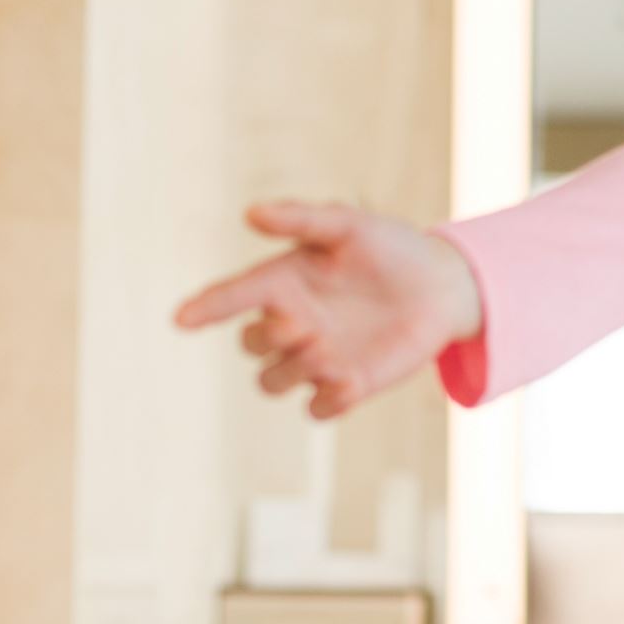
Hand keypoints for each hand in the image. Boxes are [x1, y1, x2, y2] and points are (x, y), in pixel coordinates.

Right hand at [172, 199, 483, 420]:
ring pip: (271, 382)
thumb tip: (250, 213)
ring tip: (329, 352)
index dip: (204, 308)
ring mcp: (316, 358)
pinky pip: (317, 410)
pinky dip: (326, 402)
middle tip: (302, 324)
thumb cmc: (391, 247)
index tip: (181, 319)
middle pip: (249, 346)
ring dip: (292, 371)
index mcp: (282, 282)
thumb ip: (301, 219)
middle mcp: (291, 323)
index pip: (231, 297)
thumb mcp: (349, 225)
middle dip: (265, 339)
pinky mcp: (346, 386)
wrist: (442, 284)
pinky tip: (351, 383)